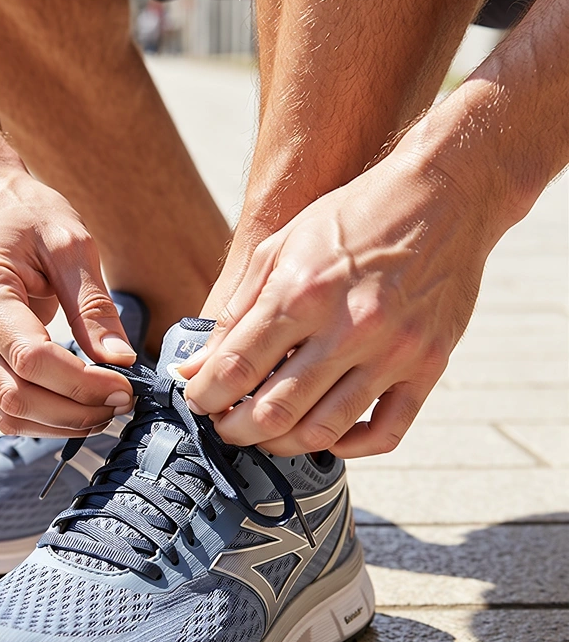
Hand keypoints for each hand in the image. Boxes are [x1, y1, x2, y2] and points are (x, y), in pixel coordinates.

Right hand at [0, 165, 136, 437]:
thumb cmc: (25, 212)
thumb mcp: (70, 244)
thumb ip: (94, 307)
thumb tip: (121, 362)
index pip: (31, 358)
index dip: (82, 383)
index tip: (125, 386)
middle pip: (15, 395)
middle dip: (74, 410)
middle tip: (122, 404)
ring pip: (5, 411)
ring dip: (59, 423)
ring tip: (104, 411)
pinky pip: (0, 405)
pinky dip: (41, 417)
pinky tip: (77, 407)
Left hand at [180, 147, 504, 457]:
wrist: (444, 193)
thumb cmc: (354, 215)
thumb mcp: (280, 246)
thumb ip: (236, 311)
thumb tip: (197, 367)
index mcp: (302, 292)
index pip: (235, 368)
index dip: (205, 396)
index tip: (196, 400)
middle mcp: (348, 327)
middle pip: (273, 412)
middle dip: (234, 429)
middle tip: (224, 424)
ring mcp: (392, 351)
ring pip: (322, 431)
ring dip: (280, 444)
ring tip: (265, 432)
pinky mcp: (428, 365)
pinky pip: (385, 433)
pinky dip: (347, 447)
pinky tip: (324, 436)